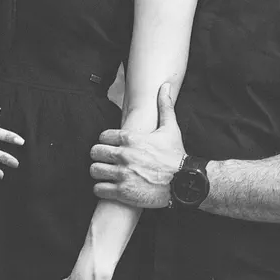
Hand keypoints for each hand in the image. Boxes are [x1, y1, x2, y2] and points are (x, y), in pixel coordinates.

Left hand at [91, 82, 183, 208]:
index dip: (105, 140)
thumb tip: (164, 86)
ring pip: (94, 170)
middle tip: (106, 160)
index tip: (110, 145)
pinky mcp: (122, 192)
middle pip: (95, 152)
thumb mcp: (171, 129)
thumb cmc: (176, 155)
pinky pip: (99, 189)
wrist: (184, 181)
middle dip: (99, 155)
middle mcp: (124, 155)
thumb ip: (164, 106)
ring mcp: (122, 174)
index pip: (103, 136)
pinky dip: (102, 188)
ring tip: (106, 174)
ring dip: (99, 172)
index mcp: (132, 139)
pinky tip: (109, 187)